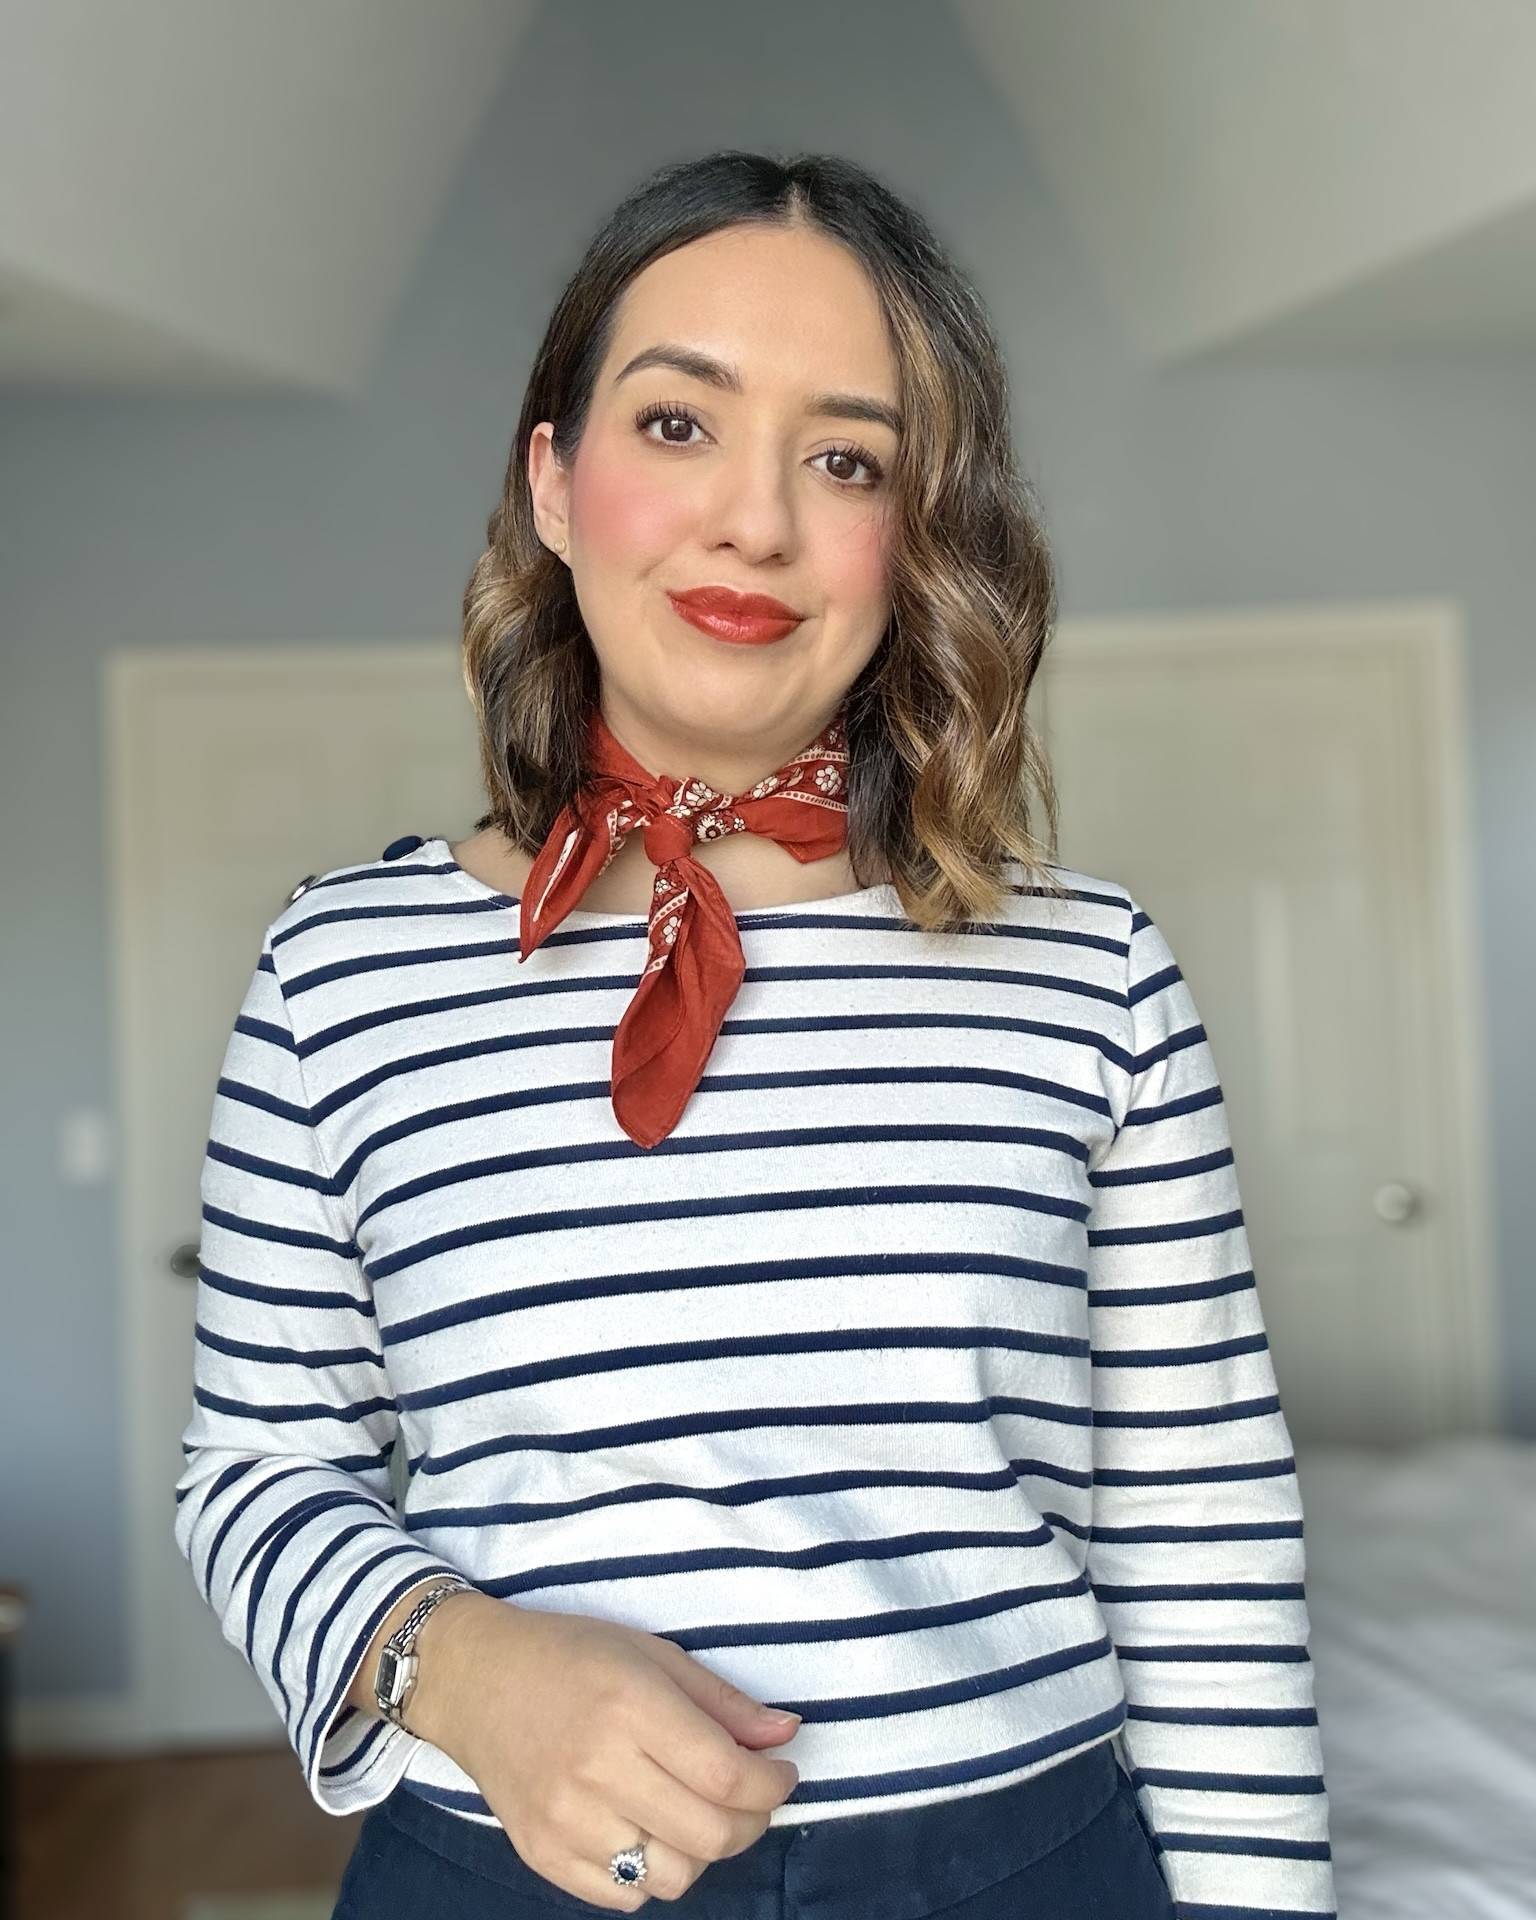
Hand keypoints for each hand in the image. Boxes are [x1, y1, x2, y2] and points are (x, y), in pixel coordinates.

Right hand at [407, 1594, 800, 1907]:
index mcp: (631, 1708)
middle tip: (752, 1798)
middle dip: (751, 1823)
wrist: (476, 1679)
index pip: (728, 1778)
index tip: (782, 1772)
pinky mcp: (542, 1855)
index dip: (773, 1784)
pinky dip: (651, 1874)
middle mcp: (598, 1770)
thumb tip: (787, 1733)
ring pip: (674, 1877)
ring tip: (696, 1814)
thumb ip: (723, 1701)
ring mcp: (566, 1821)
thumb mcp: (652, 1654)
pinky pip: (624, 1897)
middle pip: (710, 1836)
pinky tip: (649, 1831)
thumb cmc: (571, 1656)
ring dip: (702, 1852)